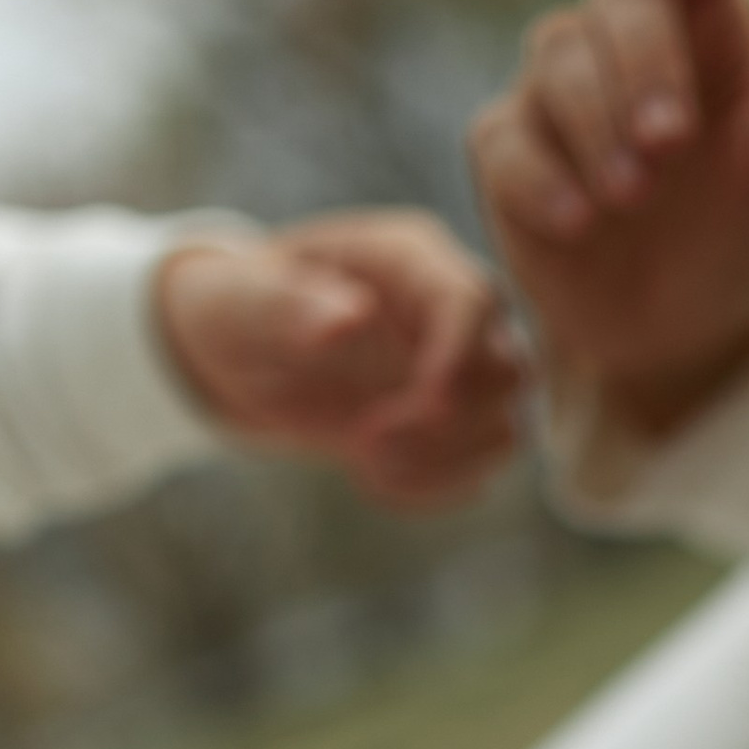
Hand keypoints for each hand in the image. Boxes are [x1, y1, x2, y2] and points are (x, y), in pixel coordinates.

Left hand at [156, 214, 524, 508]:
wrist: (243, 356)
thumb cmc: (239, 308)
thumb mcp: (240, 300)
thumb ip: (289, 304)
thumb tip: (352, 318)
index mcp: (411, 260)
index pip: (474, 300)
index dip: (458, 356)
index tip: (416, 403)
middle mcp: (452, 313)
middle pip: (509, 370)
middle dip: (447, 421)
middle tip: (365, 439)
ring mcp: (460, 372)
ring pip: (505, 427)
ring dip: (443, 461)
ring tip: (366, 463)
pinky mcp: (454, 427)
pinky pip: (478, 469)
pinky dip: (432, 488)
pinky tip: (371, 479)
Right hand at [468, 0, 748, 428]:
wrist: (697, 323)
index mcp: (704, 11)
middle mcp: (626, 33)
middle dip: (645, 65)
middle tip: (672, 142)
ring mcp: (561, 89)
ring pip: (556, 56)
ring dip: (596, 122)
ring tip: (634, 194)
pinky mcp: (510, 153)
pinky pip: (504, 139)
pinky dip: (540, 178)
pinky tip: (579, 222)